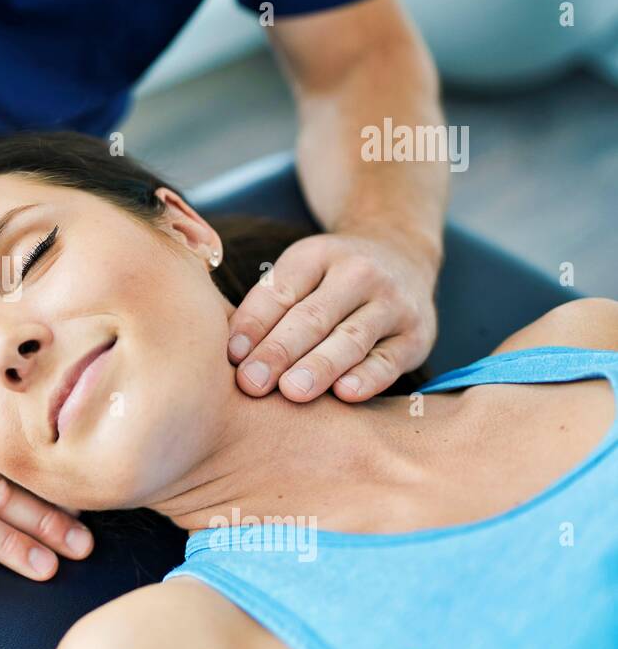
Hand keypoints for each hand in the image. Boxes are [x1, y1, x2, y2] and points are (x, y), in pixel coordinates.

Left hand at [226, 231, 437, 402]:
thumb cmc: (329, 280)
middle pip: (313, 317)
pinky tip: (345, 393)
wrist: (403, 255)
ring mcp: (392, 304)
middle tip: (252, 383)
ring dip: (319, 367)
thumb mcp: (298, 274)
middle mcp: (359, 274)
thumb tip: (232, 354)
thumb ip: (266, 308)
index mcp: (317, 256)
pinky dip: (368, 377)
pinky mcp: (416, 336)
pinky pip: (389, 360)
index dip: (254, 324)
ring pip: (351, 339)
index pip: (281, 292)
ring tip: (292, 391)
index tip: (231, 356)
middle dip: (279, 351)